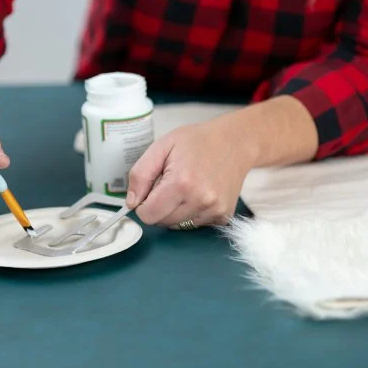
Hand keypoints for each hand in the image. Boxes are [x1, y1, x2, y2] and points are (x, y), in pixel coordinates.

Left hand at [125, 119, 254, 227]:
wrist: (236, 142)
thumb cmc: (197, 141)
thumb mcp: (161, 146)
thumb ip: (140, 175)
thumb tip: (131, 203)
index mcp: (182, 183)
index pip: (148, 215)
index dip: (144, 203)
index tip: (152, 189)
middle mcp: (201, 201)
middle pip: (162, 222)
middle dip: (159, 206)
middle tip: (171, 184)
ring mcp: (215, 210)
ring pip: (178, 226)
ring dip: (176, 211)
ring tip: (187, 187)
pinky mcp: (224, 216)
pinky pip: (195, 224)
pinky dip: (191, 213)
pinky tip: (200, 193)